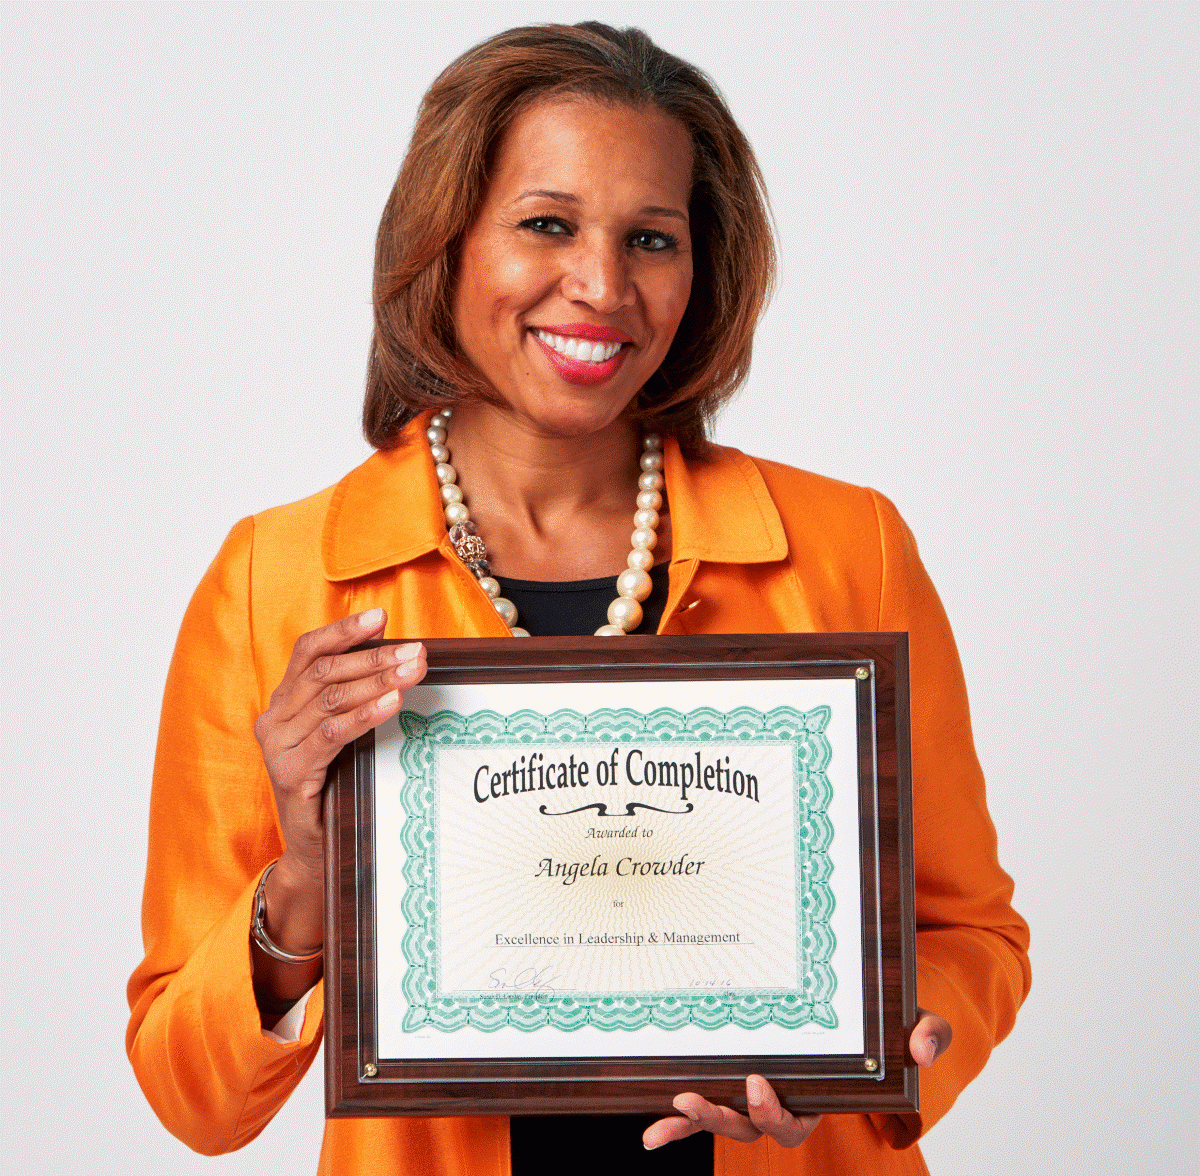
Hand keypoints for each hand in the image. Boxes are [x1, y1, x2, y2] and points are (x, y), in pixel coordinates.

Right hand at [254, 609, 425, 879]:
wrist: (314, 852)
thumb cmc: (335, 787)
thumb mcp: (342, 736)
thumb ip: (355, 697)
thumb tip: (396, 655)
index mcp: (282, 704)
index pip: (307, 652)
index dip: (343, 631)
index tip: (381, 616)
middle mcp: (273, 719)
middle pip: (324, 673)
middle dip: (374, 657)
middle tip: (415, 651)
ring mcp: (278, 746)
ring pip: (330, 699)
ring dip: (377, 681)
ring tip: (412, 671)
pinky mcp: (290, 773)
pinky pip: (332, 734)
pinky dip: (365, 714)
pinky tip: (392, 702)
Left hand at [643, 1008, 951, 1151]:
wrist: (869, 1008)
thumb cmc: (891, 1025)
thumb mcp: (919, 1022)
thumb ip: (928, 1034)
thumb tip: (924, 1048)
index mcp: (821, 1099)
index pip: (793, 1124)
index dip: (773, 1112)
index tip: (756, 1084)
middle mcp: (785, 1103)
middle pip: (748, 1127)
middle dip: (720, 1118)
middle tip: (695, 1099)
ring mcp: (756, 1094)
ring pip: (723, 1119)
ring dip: (693, 1120)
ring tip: (671, 1106)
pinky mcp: (735, 1079)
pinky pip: (704, 1106)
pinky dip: (677, 1123)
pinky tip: (651, 1129)